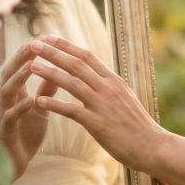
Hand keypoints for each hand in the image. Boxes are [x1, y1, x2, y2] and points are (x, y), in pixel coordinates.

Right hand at [0, 40, 54, 179]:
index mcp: (15, 93)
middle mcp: (6, 101)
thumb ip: (46, 89)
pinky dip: (19, 109)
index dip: (31, 51)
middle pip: (9, 73)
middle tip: (34, 42)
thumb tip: (58, 68)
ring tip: (31, 66)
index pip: (21, 66)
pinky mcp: (4, 133)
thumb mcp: (39, 108)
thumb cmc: (25, 134)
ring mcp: (3, 116)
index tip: (44, 35)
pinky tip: (30, 102)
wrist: (12, 165)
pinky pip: (10, 119)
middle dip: (21, 57)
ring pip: (6, 92)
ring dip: (18, 78)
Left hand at [30, 36, 167, 169]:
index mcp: (113, 80)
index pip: (86, 56)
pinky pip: (72, 111)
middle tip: (33, 44)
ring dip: (50, 73)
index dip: (65, 46)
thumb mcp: (125, 99)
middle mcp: (108, 88)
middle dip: (53, 53)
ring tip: (31, 66)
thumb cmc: (138, 126)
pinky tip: (39, 101)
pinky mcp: (98, 124)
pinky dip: (55, 104)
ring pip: (72, 83)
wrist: (153, 147)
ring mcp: (103, 105)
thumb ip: (109, 87)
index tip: (48, 38)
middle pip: (76, 64)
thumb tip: (98, 77)